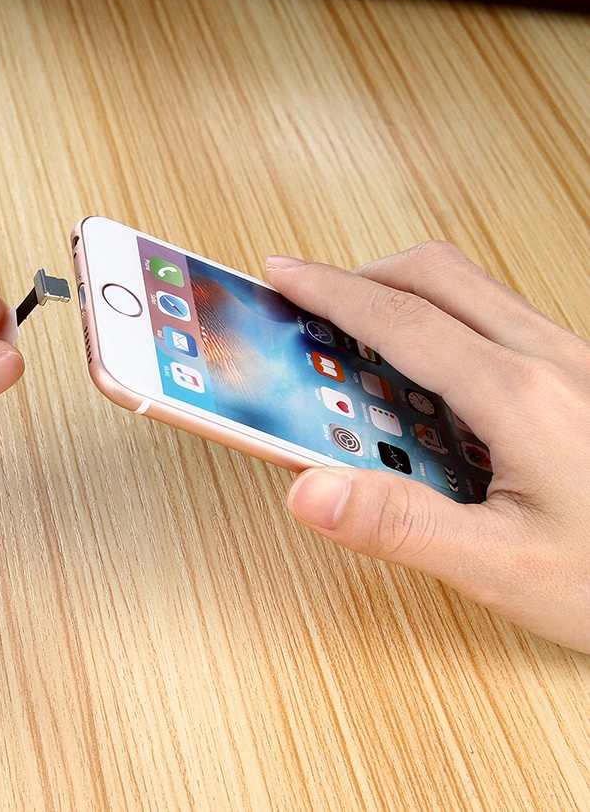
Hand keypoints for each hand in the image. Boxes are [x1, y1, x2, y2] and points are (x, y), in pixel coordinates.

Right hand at [266, 241, 589, 653]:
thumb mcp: (502, 569)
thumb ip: (399, 526)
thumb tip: (310, 489)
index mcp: (520, 396)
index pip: (400, 319)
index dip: (329, 291)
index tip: (283, 275)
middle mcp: (551, 359)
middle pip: (438, 274)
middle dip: (362, 275)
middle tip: (312, 298)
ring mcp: (574, 359)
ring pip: (473, 289)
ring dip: (405, 293)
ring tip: (359, 329)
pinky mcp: (584, 373)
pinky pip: (500, 317)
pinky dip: (444, 318)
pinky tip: (433, 371)